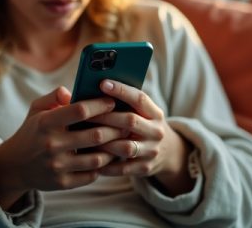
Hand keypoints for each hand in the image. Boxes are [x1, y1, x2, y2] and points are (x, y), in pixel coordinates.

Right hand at [0, 86, 127, 209]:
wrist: (14, 166)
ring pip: (97, 158)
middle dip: (115, 128)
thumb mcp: (36, 109)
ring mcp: (57, 166)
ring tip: (121, 141)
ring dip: (113, 149)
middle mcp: (52, 145)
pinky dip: (102, 167)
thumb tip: (74, 92)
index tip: (112, 102)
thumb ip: (54, 96)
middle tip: (126, 123)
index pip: (80, 110)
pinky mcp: (62, 183)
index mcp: (46, 123)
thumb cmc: (32, 132)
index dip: (100, 105)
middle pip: (95, 135)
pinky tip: (108, 158)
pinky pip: (91, 175)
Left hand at [89, 80, 194, 195]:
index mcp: (155, 113)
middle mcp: (156, 131)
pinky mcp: (145, 168)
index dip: (121, 90)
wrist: (167, 152)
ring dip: (104, 143)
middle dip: (106, 117)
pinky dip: (106, 165)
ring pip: (126, 147)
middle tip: (84, 115)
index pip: (139, 98)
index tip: (102, 83)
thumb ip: (120, 102)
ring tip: (85, 138)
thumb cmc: (142, 125)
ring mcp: (152, 150)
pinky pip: (123, 168)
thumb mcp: (141, 112)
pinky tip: (90, 159)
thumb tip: (89, 89)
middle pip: (130, 121)